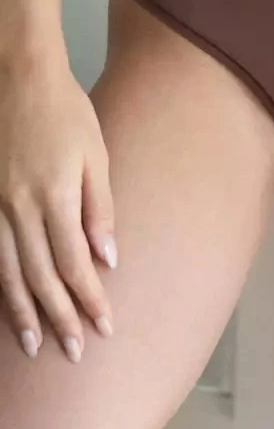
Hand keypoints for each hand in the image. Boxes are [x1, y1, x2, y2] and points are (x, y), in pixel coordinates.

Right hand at [0, 51, 116, 362]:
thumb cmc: (66, 113)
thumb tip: (109, 259)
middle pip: (42, 277)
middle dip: (61, 317)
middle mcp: (20, 209)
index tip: (105, 327)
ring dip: (23, 312)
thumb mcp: (97, 156)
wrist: (19, 78)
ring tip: (35, 344)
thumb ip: (101, 209)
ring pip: (8, 272)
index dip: (90, 299)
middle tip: (74, 351)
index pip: (76, 264)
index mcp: (56, 198)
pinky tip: (6, 302)